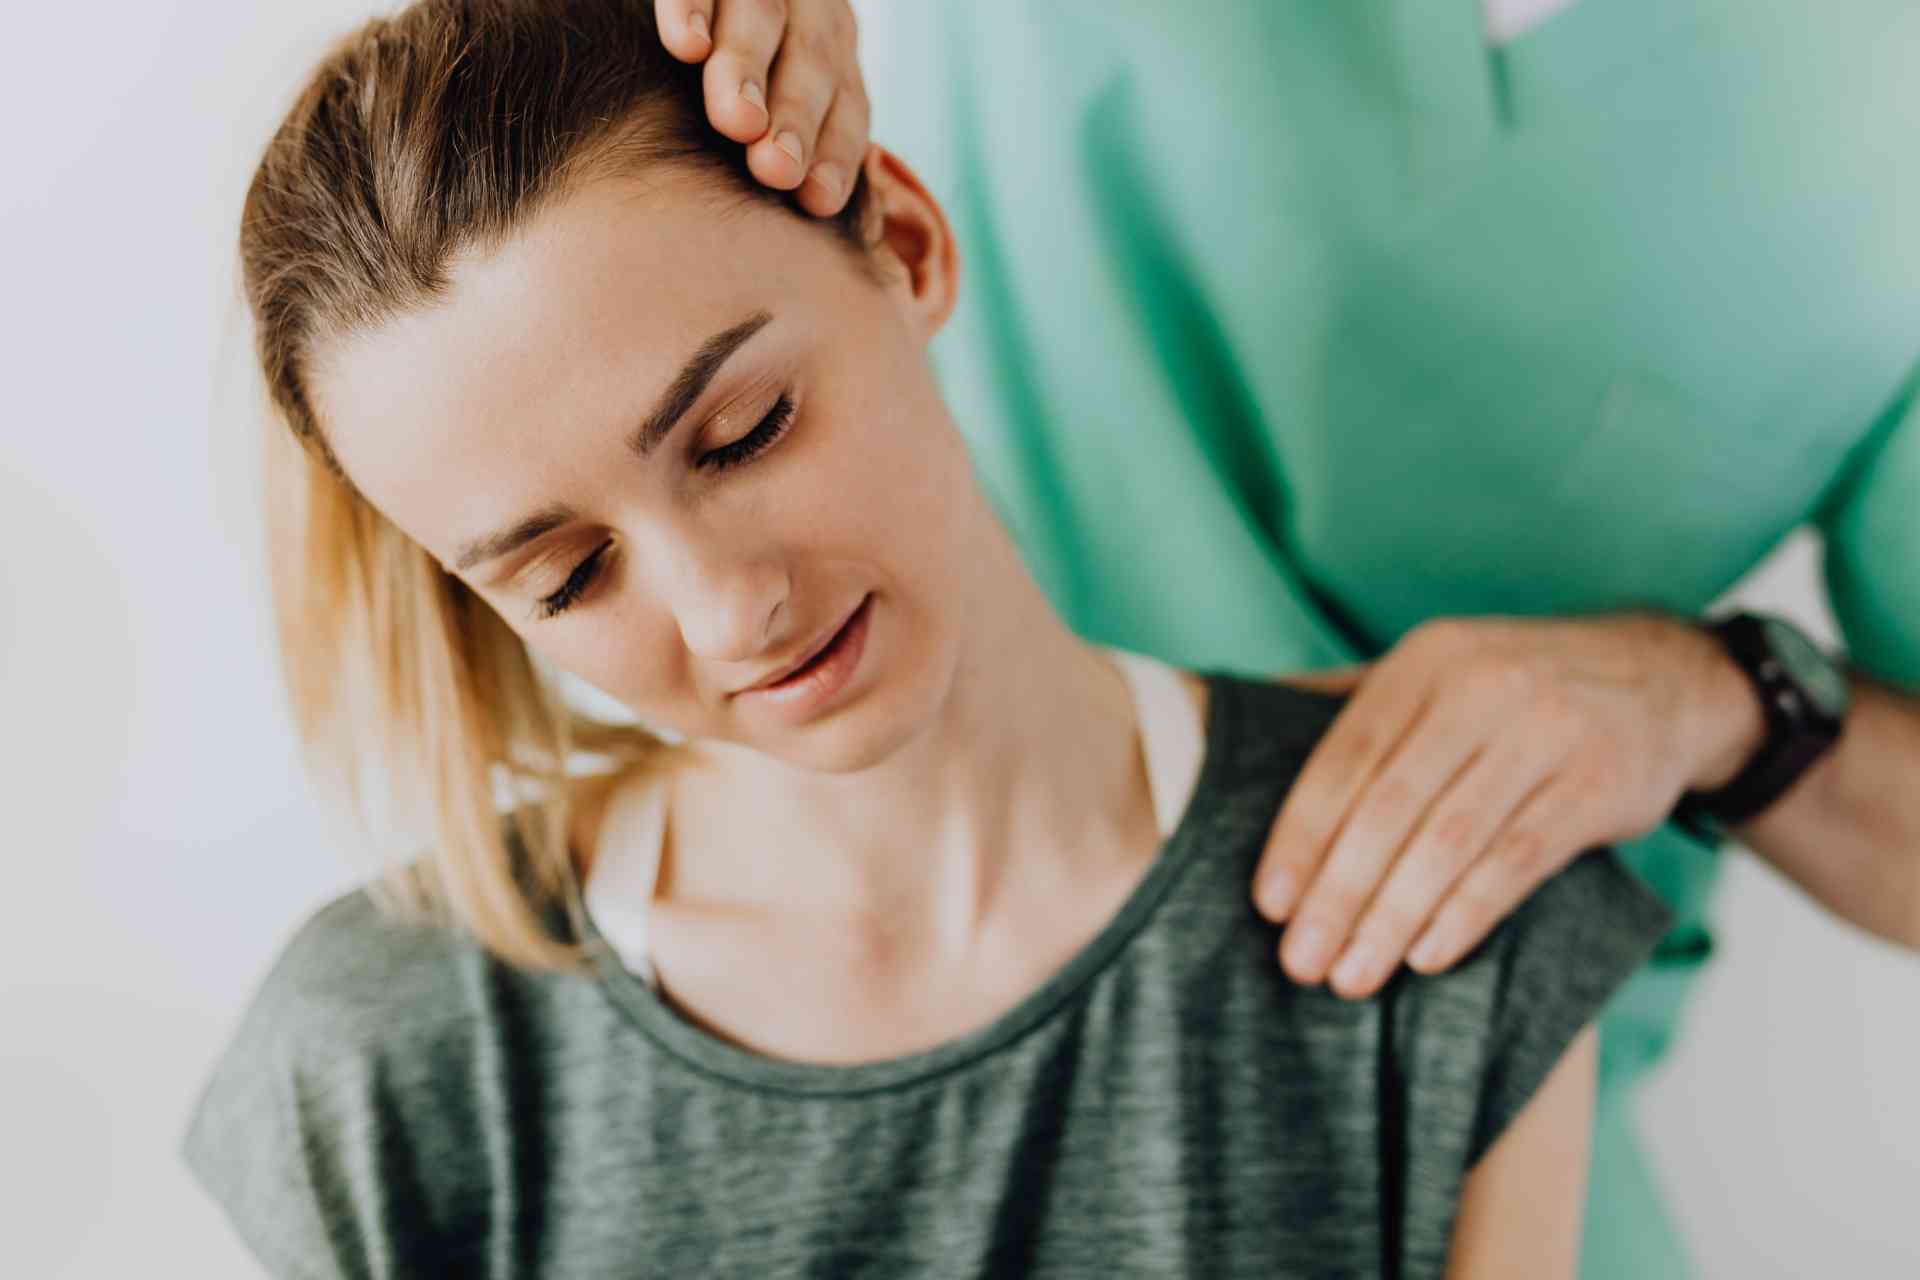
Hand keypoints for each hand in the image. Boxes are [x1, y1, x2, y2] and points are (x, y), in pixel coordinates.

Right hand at [654, 0, 870, 216]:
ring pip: (761, 16)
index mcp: (832, 52)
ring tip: (736, 122)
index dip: (836, 151)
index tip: (817, 200)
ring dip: (748, 70)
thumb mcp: (785, 98)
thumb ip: (800, 144)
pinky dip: (691, 9)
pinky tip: (687, 46)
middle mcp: (808, 10)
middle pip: (811, 60)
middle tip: (775, 168)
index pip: (847, 104)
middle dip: (795, 115)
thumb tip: (813, 216)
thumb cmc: (752, 79)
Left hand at [1256, 612, 1758, 998]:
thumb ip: (1349, 702)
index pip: (1345, 758)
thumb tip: (1231, 724)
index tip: (1269, 905)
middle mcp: (1483, 686)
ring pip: (1449, 842)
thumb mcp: (1438, 670)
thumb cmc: (1518, 689)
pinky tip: (1425, 956)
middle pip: (1390, 808)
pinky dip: (1465, 915)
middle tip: (1301, 962)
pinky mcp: (1599, 785)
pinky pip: (1517, 862)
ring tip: (1352, 976)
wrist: (1665, 678)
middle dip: (1337, 894)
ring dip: (1392, 919)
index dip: (1301, 835)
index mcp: (1426, 661)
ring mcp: (1547, 733)